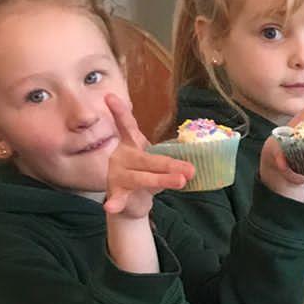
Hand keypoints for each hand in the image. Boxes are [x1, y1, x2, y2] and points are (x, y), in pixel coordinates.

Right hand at [102, 93, 192, 216]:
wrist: (130, 203)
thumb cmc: (145, 175)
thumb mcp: (156, 162)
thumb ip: (169, 158)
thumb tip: (194, 158)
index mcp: (131, 144)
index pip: (126, 125)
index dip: (119, 111)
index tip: (109, 97)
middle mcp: (122, 156)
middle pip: (147, 158)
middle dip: (170, 164)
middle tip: (191, 169)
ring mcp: (117, 173)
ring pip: (142, 177)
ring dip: (162, 180)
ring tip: (180, 182)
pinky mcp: (116, 191)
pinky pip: (118, 197)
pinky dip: (116, 202)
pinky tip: (111, 207)